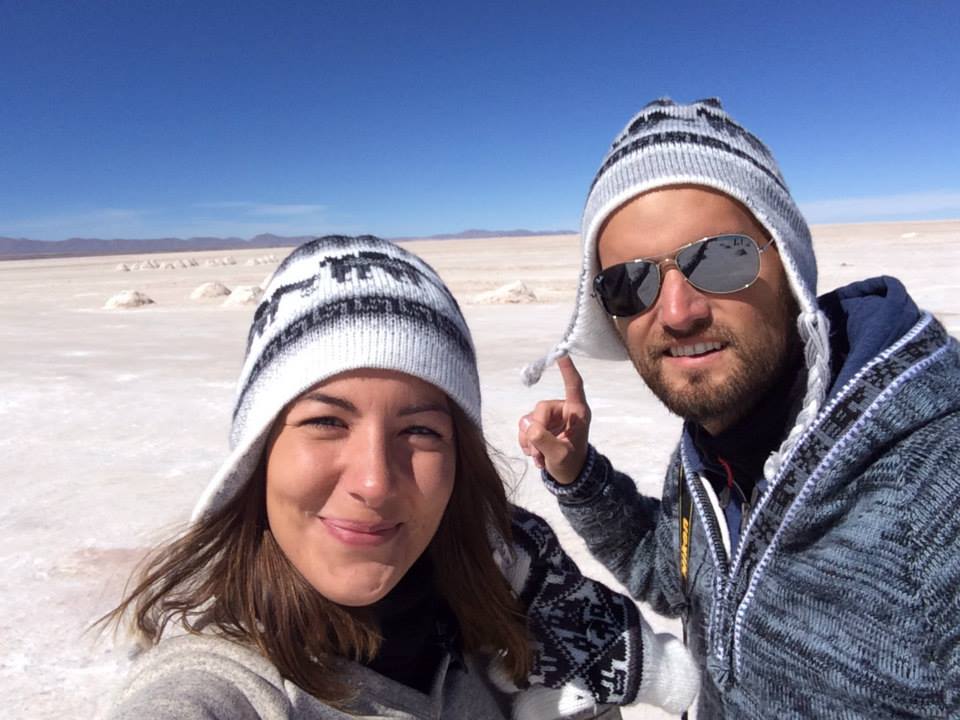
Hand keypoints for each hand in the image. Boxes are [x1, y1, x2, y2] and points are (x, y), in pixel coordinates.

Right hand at [518, 355, 590, 484]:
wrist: (569, 477)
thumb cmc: (572, 464)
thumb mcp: (559, 456)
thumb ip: (544, 440)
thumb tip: (528, 425)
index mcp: (577, 413)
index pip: (573, 386)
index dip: (567, 370)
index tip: (562, 353)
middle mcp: (563, 411)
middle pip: (540, 409)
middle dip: (536, 432)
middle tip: (538, 453)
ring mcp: (550, 418)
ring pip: (529, 420)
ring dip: (530, 441)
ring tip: (539, 457)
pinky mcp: (539, 425)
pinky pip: (524, 427)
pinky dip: (526, 442)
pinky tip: (534, 455)